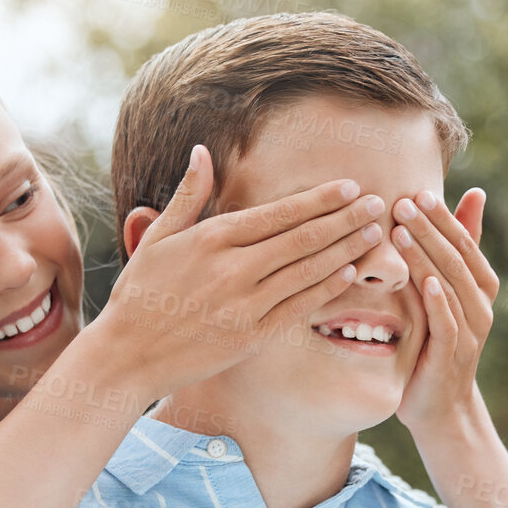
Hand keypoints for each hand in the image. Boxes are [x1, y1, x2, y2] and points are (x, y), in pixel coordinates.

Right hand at [96, 144, 387, 400]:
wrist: (127, 356)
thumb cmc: (139, 294)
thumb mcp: (158, 239)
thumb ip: (188, 196)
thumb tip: (201, 151)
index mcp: (211, 239)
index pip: (279, 213)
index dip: (320, 199)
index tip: (351, 187)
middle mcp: (233, 269)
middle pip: (303, 238)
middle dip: (346, 219)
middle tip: (380, 204)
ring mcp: (245, 304)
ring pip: (308, 271)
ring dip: (346, 250)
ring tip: (374, 234)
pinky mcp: (251, 336)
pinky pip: (299, 307)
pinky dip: (327, 288)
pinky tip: (349, 273)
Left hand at [389, 188, 497, 432]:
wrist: (439, 405)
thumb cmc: (437, 342)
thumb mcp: (446, 293)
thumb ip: (459, 248)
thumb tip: (475, 192)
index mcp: (481, 286)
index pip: (464, 243)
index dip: (442, 218)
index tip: (416, 192)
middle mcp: (481, 305)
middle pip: (457, 258)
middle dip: (430, 228)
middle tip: (402, 202)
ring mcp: (470, 331)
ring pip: (451, 286)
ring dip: (427, 256)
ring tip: (402, 231)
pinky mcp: (452, 355)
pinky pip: (448, 323)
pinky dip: (438, 301)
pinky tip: (424, 281)